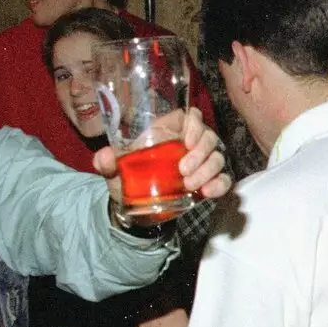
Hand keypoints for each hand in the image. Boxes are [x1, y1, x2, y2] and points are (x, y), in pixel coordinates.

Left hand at [92, 109, 232, 203]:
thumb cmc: (128, 179)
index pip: (191, 116)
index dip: (195, 124)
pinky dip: (220, 184)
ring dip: (207, 170)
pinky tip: (208, 192)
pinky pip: (224, 179)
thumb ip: (108, 162)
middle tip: (183, 171)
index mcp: (168, 133)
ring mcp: (201, 164)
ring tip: (189, 185)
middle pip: (208, 136)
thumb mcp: (115, 170)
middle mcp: (189, 144)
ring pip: (218, 157)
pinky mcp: (207, 182)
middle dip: (200, 153)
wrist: (136, 209)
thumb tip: (103, 157)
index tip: (187, 141)